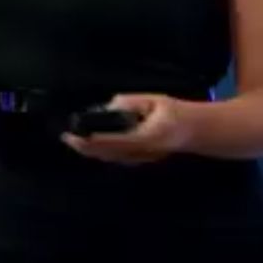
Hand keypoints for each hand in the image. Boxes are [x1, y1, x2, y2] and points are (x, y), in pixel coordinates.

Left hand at [61, 93, 193, 164]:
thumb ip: (130, 103)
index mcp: (146, 137)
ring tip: (74, 142)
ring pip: (110, 159)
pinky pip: (117, 160)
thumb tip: (108, 107)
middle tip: (66, 138)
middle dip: (85, 148)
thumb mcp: (153, 101)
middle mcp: (142, 153)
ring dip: (91, 152)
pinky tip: (90, 148)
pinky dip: (101, 154)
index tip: (73, 135)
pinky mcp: (142, 162)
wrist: (196, 131)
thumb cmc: (175, 113)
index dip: (90, 140)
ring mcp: (142, 160)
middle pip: (107, 154)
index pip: (111, 141)